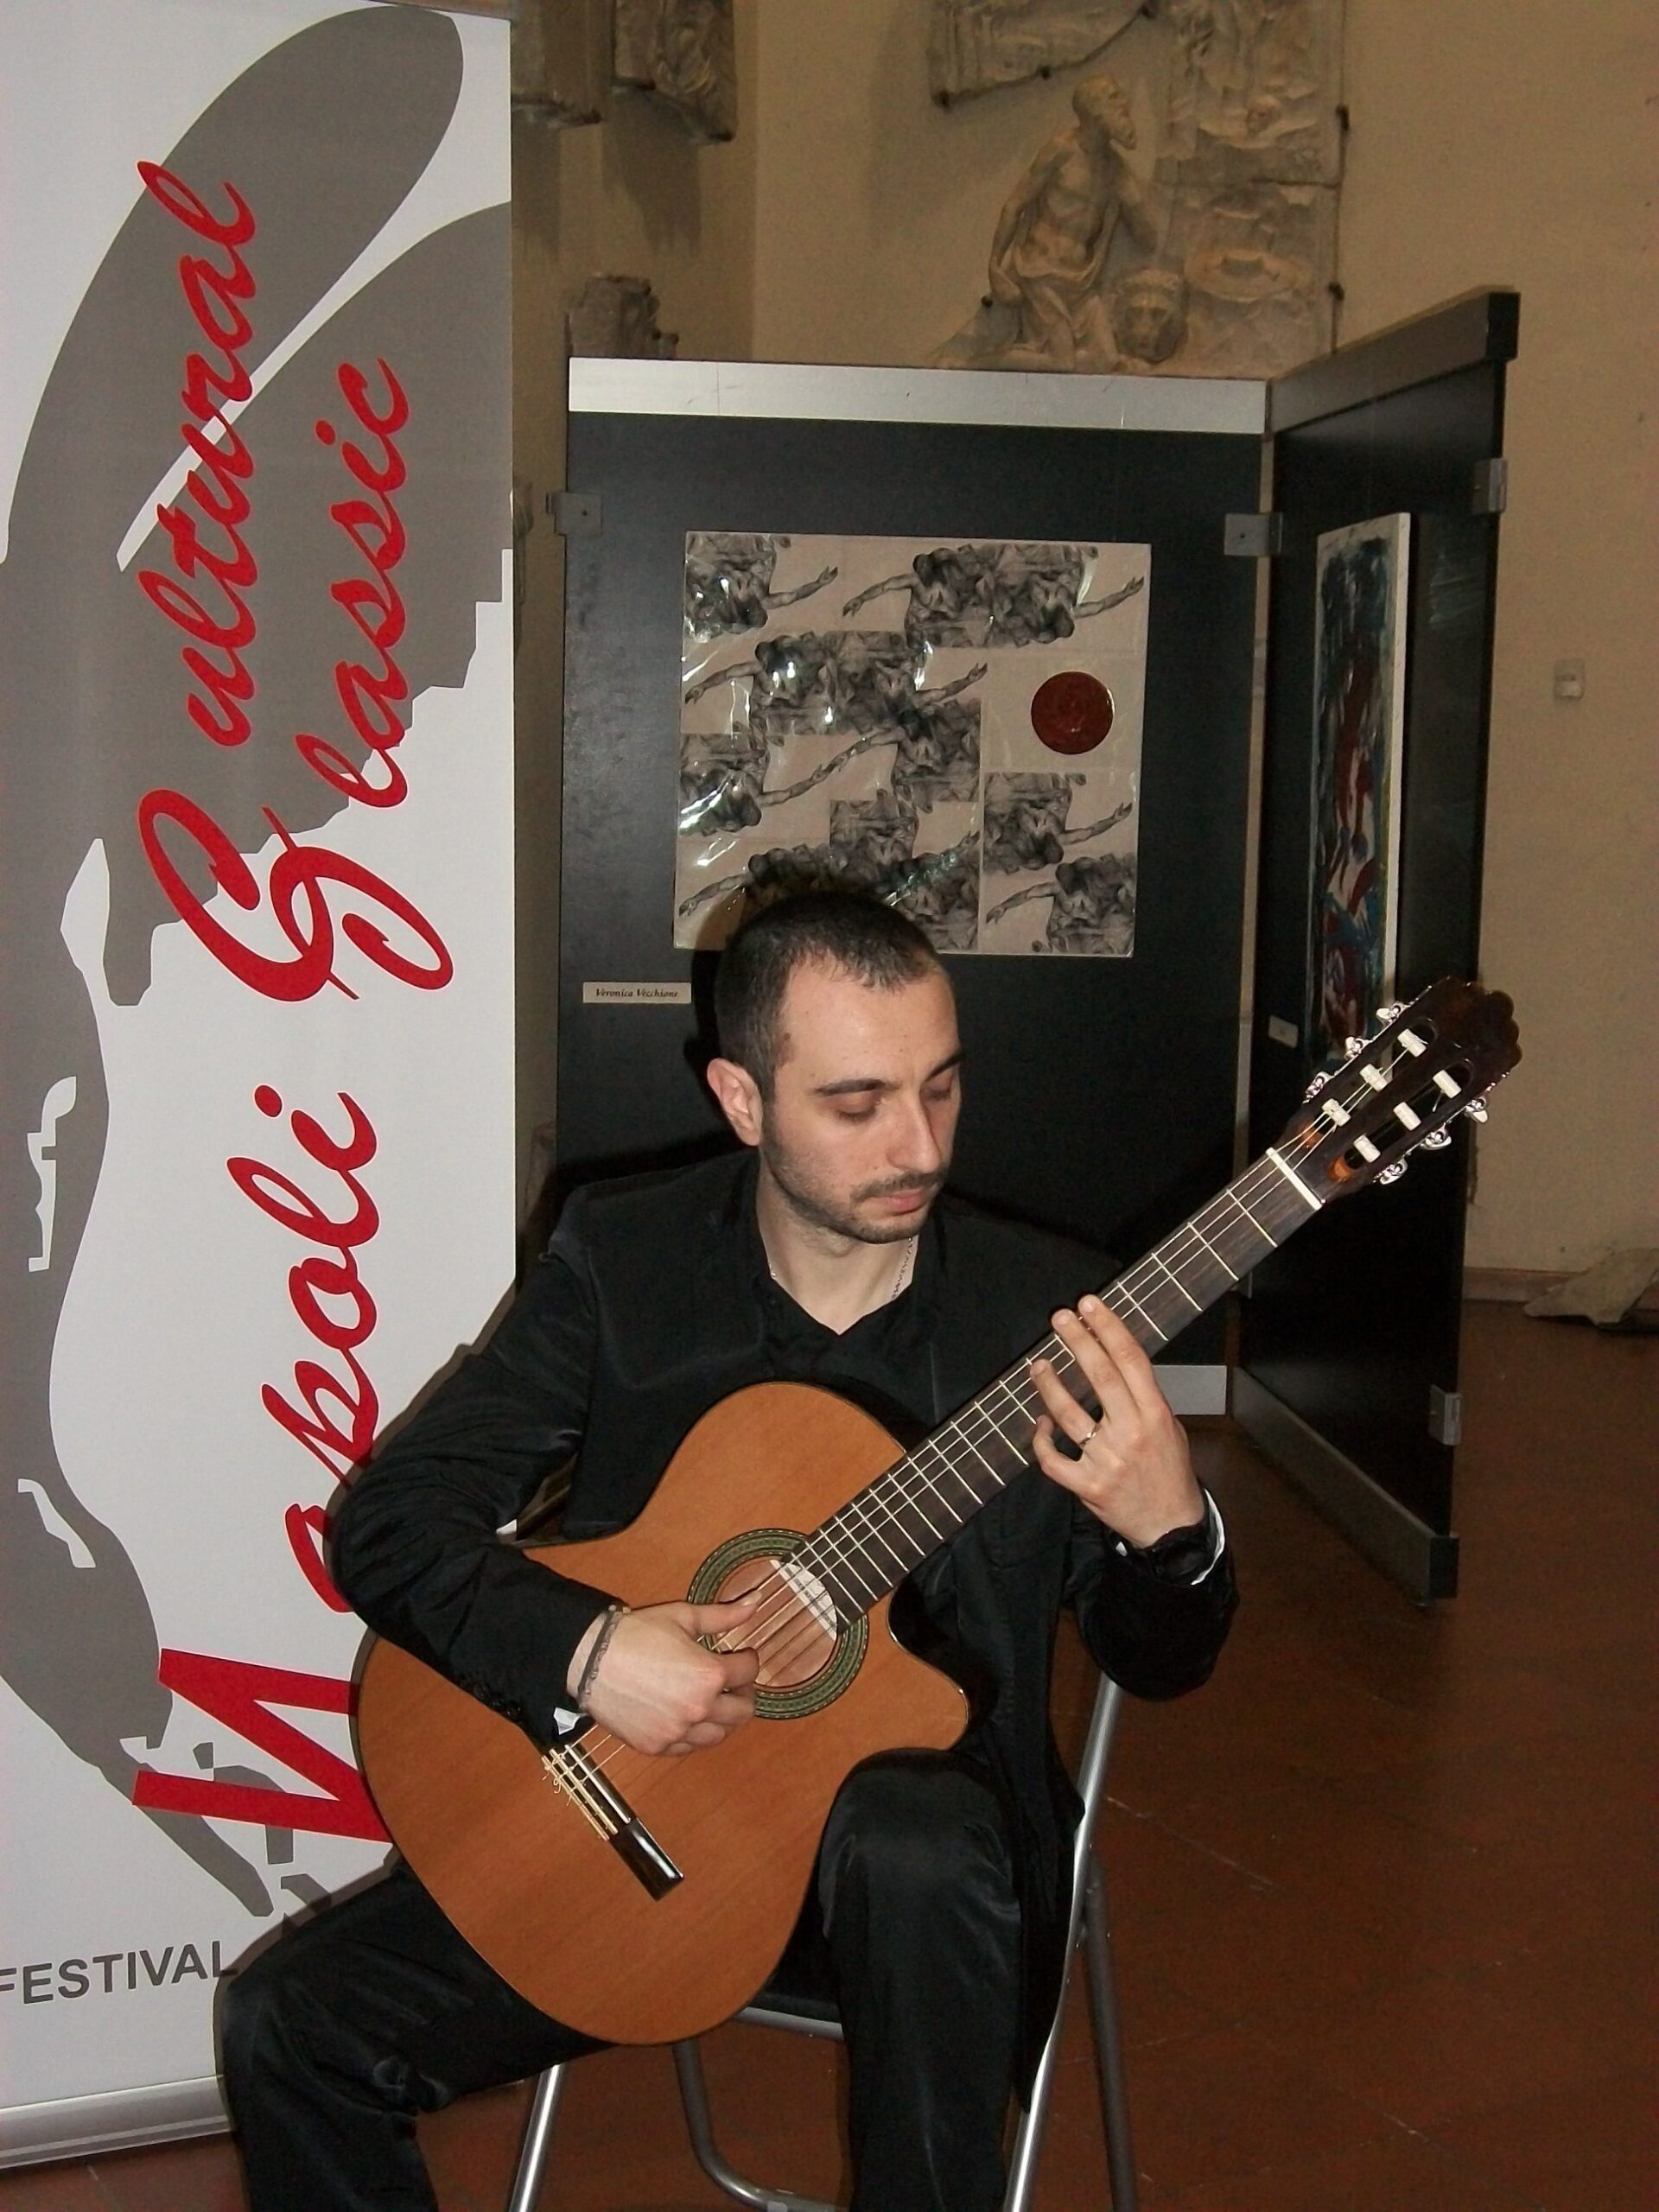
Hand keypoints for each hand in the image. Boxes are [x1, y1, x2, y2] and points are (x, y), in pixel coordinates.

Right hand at [568, 1597, 759, 1757]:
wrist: (590, 1660)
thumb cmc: (636, 1634)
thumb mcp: (683, 1617)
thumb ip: (723, 1615)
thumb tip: (756, 1602)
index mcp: (709, 1675)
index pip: (749, 1673)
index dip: (749, 1660)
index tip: (742, 1655)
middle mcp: (698, 1709)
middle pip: (743, 1712)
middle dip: (744, 1694)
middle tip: (732, 1682)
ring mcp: (677, 1733)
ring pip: (719, 1736)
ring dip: (721, 1718)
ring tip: (710, 1700)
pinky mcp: (657, 1746)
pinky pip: (688, 1748)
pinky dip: (693, 1734)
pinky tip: (685, 1716)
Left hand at [1028, 1297, 1204, 1548]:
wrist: (1170, 1525)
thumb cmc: (1168, 1469)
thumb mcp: (1170, 1428)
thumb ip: (1144, 1398)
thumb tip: (1113, 1359)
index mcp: (1155, 1414)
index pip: (1131, 1360)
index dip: (1108, 1328)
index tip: (1089, 1305)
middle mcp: (1131, 1433)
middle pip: (1100, 1377)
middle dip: (1077, 1341)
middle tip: (1059, 1317)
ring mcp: (1106, 1460)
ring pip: (1068, 1415)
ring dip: (1049, 1386)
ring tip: (1038, 1365)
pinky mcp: (1086, 1486)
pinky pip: (1052, 1458)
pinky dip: (1042, 1438)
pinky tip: (1041, 1422)